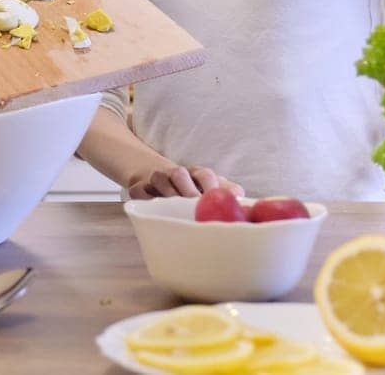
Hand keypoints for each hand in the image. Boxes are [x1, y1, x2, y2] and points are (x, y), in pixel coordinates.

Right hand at [126, 164, 244, 199]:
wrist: (151, 174)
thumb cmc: (188, 188)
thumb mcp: (209, 188)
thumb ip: (227, 192)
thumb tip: (246, 201)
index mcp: (196, 174)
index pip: (205, 175)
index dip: (212, 186)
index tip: (219, 201)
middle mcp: (177, 173)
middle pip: (181, 175)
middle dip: (189, 191)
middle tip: (196, 208)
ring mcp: (156, 178)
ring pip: (160, 180)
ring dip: (168, 194)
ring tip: (176, 210)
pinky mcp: (138, 187)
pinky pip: (140, 192)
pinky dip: (146, 199)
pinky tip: (154, 211)